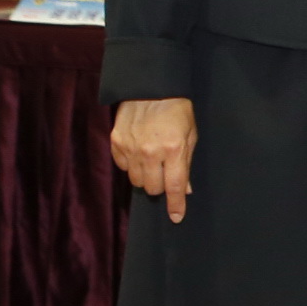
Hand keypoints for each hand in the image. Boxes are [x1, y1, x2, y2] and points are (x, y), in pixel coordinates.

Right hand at [110, 96, 195, 223]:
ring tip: (152, 162)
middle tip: (165, 175)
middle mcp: (150, 152)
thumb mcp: (190, 135)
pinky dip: (131, 165)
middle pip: (152, 188)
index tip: (176, 217)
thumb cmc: (177, 110)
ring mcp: (130, 148)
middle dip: (160, 187)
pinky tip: (138, 153)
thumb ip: (186, 163)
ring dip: (145, 177)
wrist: (150, 88)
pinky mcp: (116, 142)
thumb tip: (184, 189)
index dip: (175, 205)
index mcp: (173, 150)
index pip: (174, 186)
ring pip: (135, 181)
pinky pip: (122, 167)